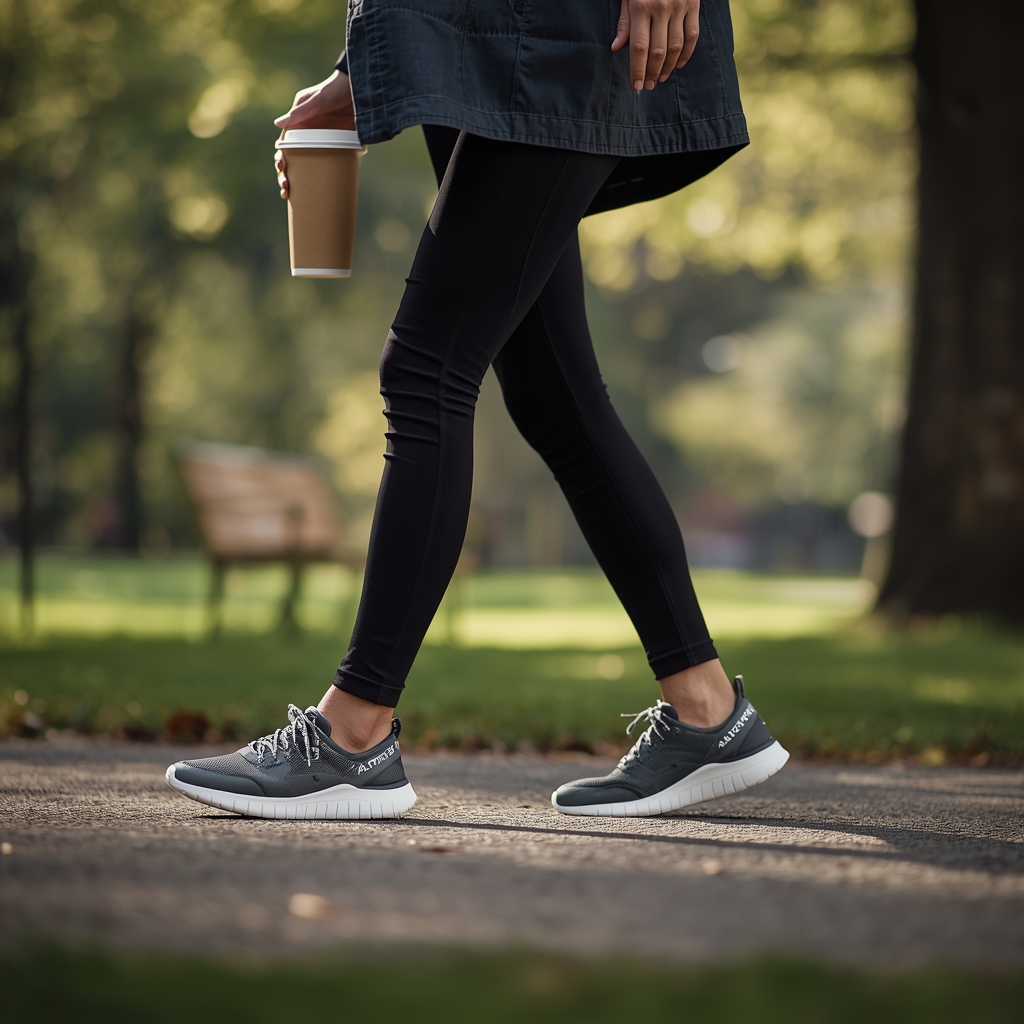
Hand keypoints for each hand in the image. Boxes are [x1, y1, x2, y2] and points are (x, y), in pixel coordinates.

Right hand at [273, 71, 354, 198]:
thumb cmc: (338, 89)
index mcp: (299, 120)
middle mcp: (308, 131)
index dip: (281, 158)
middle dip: (286, 174)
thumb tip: (277, 125)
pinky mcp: (338, 143)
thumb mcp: (320, 101)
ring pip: (308, 163)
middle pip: (293, 157)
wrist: (364, 89)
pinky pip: (327, 161)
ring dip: (300, 180)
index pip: (285, 143)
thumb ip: (301, 113)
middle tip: (285, 190)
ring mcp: (323, 139)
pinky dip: (322, 175)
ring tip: (292, 195)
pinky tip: (318, 190)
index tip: (281, 171)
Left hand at [611, 0, 699, 91]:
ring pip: (675, 47)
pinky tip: (679, 64)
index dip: (637, 70)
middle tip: (648, 86)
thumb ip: (624, 21)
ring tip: (661, 78)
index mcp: (641, 6)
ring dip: (668, 67)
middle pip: (658, 51)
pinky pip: (692, 35)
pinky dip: (686, 53)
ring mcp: (679, 6)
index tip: (636, 85)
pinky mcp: (693, 4)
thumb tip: (616, 48)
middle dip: (652, 73)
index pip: (638, 48)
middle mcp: (661, 8)